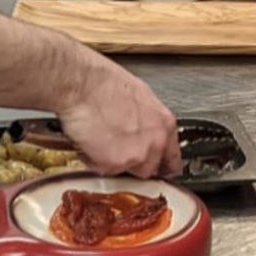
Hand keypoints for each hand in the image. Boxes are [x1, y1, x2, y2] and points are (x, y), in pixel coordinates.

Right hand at [57, 52, 178, 175]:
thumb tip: (141, 128)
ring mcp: (136, 155)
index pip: (172, 158)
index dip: (160, 163)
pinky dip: (94, 160)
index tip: (156, 166)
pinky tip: (89, 142)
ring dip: (115, 163)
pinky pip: (104, 170)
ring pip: (126, 171)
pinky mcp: (114, 164)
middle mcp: (155, 142)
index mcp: (164, 124)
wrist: (83, 85)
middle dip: (134, 163)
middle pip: (150, 168)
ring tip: (101, 142)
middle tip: (118, 150)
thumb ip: (146, 120)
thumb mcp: (139, 97)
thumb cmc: (104, 84)